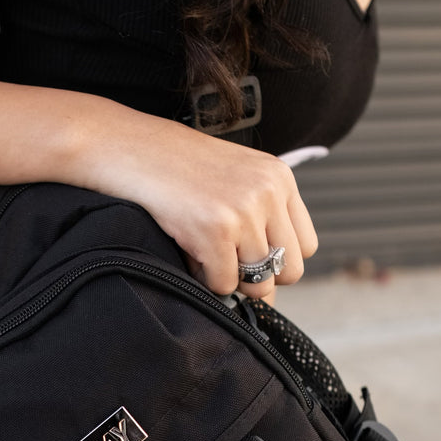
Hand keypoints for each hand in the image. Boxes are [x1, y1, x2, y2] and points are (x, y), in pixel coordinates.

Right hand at [88, 116, 317, 301]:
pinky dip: (205, 279)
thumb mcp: (234, 181)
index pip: (306, 245)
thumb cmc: (177, 169)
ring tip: (204, 254)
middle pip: (289, 270)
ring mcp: (243, 211)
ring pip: (257, 282)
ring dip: (228, 278)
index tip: (250, 258)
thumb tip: (270, 289)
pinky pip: (224, 284)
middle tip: (227, 264)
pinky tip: (190, 253)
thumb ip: (259, 220)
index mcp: (280, 178)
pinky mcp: (215, 230)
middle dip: (258, 277)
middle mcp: (269, 192)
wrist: (133, 150)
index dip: (278, 260)